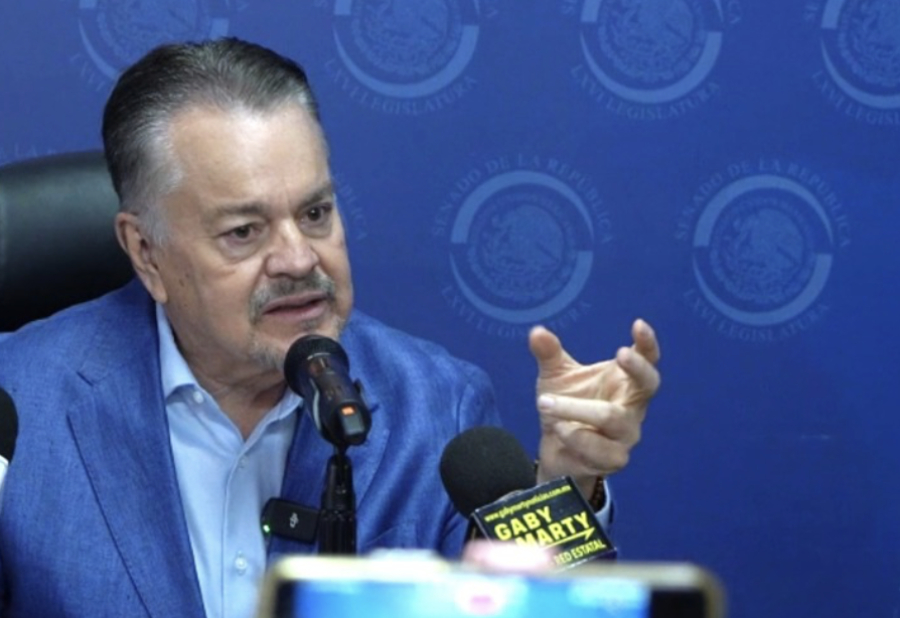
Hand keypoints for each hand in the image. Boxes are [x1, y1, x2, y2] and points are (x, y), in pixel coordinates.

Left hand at [529, 319, 660, 497]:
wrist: (557, 452)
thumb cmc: (566, 408)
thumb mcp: (555, 377)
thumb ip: (549, 355)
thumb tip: (537, 332)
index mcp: (625, 381)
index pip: (647, 359)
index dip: (647, 343)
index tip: (638, 324)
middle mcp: (633, 406)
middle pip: (649, 385)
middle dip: (637, 368)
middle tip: (620, 353)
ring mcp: (627, 433)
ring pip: (612, 417)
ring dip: (576, 408)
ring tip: (544, 401)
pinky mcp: (615, 458)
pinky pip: (598, 447)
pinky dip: (574, 435)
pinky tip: (558, 429)